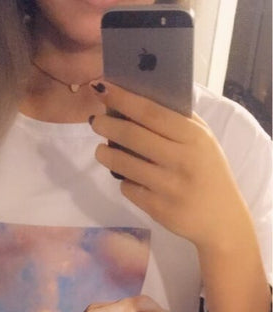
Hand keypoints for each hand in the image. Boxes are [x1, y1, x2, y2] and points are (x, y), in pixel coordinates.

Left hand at [91, 83, 253, 251]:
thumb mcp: (203, 142)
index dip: (123, 99)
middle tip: (94, 121)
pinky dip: (124, 181)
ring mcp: (169, 186)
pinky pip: (129, 189)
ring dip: (106, 155)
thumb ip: (178, 122)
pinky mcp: (158, 209)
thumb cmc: (209, 172)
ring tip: (101, 151)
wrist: (221, 219)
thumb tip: (137, 101)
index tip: (102, 89)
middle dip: (108, 126)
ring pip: (125, 165)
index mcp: (194, 137)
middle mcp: (182, 160)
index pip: (152, 112)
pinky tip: (128, 178)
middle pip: (133, 136)